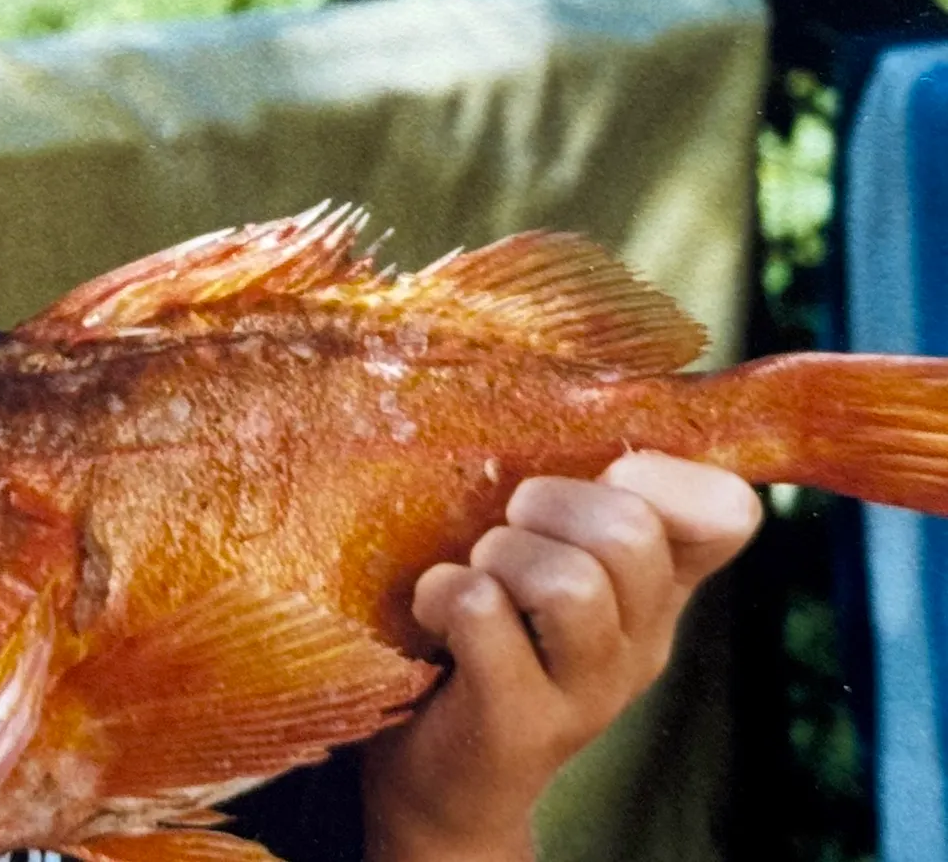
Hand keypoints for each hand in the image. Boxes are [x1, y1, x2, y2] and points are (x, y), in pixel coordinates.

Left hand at [360, 454, 762, 861]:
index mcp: (656, 586)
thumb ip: (564, 489)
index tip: (605, 470)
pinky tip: (434, 612)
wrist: (442, 774)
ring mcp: (590, 693)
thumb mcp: (539, 549)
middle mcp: (641, 640)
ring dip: (498, 557)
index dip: (665, 470)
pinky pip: (486, 615)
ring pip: (568, 581)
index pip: (725, 511)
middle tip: (506, 527)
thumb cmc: (482, 629)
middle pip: (631, 531)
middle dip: (548, 503)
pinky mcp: (523, 725)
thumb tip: (558, 385)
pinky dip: (444, 594)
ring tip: (473, 578)